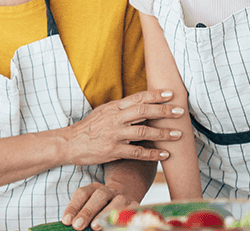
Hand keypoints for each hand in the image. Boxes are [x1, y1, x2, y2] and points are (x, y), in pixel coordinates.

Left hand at [61, 182, 138, 229]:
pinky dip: (124, 218)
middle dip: (87, 211)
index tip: (66, 221)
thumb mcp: (90, 205)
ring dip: (106, 214)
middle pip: (99, 196)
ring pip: (117, 202)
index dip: (73, 207)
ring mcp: (123, 198)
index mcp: (94, 188)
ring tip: (95, 227)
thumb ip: (81, 213)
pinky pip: (131, 211)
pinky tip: (115, 226)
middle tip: (78, 225)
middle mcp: (109, 191)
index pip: (82, 194)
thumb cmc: (102, 206)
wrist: (125, 193)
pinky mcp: (135, 205)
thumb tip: (71, 224)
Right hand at [65, 89, 182, 165]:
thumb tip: (139, 104)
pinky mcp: (114, 150)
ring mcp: (115, 134)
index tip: (171, 94)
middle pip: (143, 111)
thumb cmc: (87, 128)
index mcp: (113, 107)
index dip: (155, 95)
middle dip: (163, 111)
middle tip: (180, 111)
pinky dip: (152, 154)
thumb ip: (120, 109)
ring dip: (162, 133)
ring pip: (143, 131)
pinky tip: (164, 154)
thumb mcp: (102, 112)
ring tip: (177, 134)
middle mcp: (115, 119)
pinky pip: (137, 152)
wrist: (69, 143)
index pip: (138, 98)